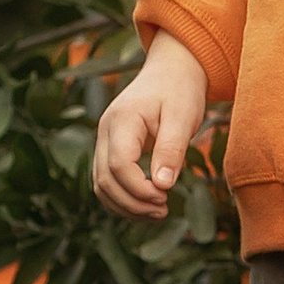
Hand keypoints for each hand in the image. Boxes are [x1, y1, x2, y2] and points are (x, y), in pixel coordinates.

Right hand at [93, 28, 211, 220]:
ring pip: (101, 184)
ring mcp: (104, 139)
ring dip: (125, 205)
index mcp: (122, 119)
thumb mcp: (182, 116)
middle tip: (163, 211)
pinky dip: (122, 197)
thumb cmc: (179, 90)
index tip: (165, 197)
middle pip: (105, 179)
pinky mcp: (110, 148)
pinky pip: (107, 180)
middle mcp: (105, 130)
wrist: (171, 70)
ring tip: (157, 213)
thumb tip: (163, 186)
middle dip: (132, 202)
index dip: (139, 188)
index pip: (119, 165)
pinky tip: (146, 204)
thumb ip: (171, 150)